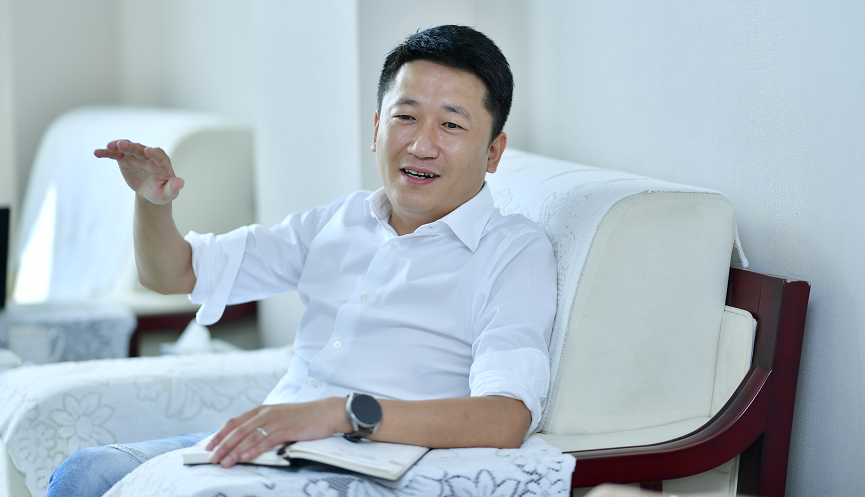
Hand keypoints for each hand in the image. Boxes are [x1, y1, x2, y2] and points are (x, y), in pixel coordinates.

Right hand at [94, 139, 183, 203]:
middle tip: (122, 145)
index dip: (155, 153)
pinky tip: (97, 153)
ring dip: (118, 146)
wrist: (150, 191)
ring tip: (109, 146)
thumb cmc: (161, 191)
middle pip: (140, 149)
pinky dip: (107, 152)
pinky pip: (115, 154)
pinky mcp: (125, 159)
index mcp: (162, 163)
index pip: (159, 156)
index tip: (149, 151)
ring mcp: (136, 156)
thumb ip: (173, 188)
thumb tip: (181, 183)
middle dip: (131, 147)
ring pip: (127, 148)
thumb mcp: (167, 193)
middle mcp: (148, 156)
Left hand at [206, 398, 350, 467]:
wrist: (326, 412)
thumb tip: (246, 441)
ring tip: (224, 462)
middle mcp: (266, 413)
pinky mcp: (286, 429)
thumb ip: (263, 426)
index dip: (220, 434)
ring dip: (234, 450)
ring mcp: (276, 420)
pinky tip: (245, 458)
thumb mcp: (279, 418)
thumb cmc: (304, 417)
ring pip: (249, 436)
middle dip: (223, 445)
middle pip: (238, 430)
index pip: (235, 421)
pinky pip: (266, 440)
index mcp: (262, 410)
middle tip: (212, 458)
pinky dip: (254, 450)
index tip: (209, 445)